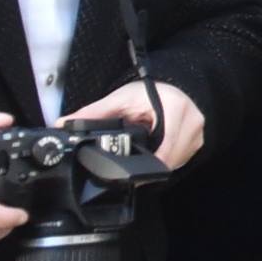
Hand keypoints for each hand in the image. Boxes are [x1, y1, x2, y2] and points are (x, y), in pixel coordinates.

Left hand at [62, 80, 205, 170]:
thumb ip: (94, 113)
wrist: (173, 86)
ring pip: (176, 163)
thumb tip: (64, 123)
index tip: (130, 174)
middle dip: (148, 167)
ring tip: (143, 154)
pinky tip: (155, 152)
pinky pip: (180, 160)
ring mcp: (197, 134)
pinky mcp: (197, 141)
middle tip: (131, 164)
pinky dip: (165, 160)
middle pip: (170, 160)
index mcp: (176, 110)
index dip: (146, 165)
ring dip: (157, 165)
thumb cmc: (151, 90)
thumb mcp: (121, 99)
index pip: (165, 149)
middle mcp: (192, 123)